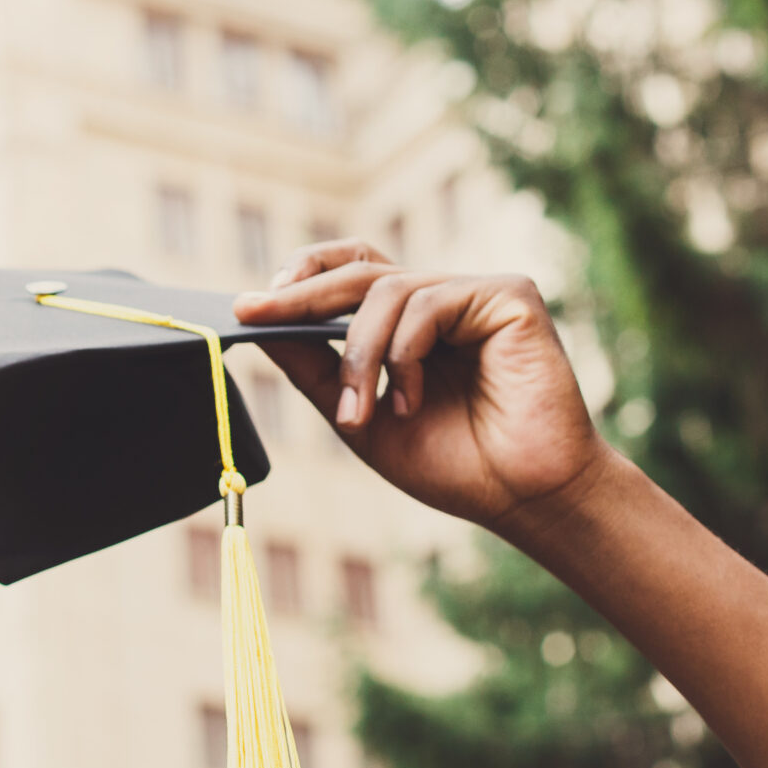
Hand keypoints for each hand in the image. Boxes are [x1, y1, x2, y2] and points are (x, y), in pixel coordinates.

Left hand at [233, 239, 613, 535]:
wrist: (519, 496)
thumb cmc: (450, 462)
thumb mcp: (356, 416)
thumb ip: (313, 369)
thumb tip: (256, 321)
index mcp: (407, 323)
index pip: (349, 271)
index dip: (302, 276)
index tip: (248, 307)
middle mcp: (440, 299)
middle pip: (357, 271)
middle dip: (299, 298)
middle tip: (255, 314)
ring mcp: (476, 293)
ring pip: (386, 290)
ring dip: (359, 355)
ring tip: (362, 413)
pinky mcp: (509, 296)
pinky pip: (430, 302)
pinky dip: (405, 352)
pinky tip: (412, 399)